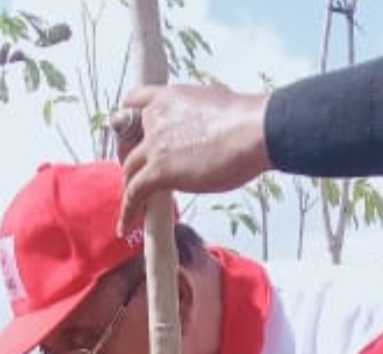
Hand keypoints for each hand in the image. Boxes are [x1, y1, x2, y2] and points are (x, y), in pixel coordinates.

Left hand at [115, 84, 271, 232]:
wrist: (256, 131)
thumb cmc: (246, 121)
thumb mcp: (212, 105)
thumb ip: (193, 117)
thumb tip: (199, 133)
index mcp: (170, 97)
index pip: (134, 102)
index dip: (128, 120)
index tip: (129, 135)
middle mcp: (156, 117)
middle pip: (126, 141)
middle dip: (127, 159)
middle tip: (134, 176)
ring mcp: (155, 144)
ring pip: (129, 169)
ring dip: (129, 187)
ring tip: (132, 206)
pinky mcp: (159, 170)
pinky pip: (134, 194)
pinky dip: (128, 212)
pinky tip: (126, 226)